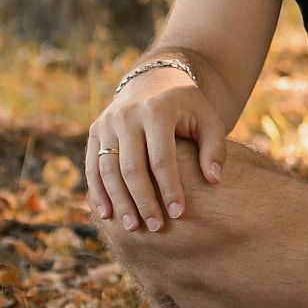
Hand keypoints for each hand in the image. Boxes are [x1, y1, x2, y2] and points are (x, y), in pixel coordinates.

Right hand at [85, 67, 227, 233]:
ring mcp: (107, 124)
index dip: (170, 188)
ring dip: (119, 201)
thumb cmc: (188, 107)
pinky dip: (98, 191)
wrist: (154, 80)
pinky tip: (108, 214)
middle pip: (132, 167)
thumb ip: (214, 149)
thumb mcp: (208, 120)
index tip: (180, 213)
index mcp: (157, 111)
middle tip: (156, 227)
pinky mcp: (95, 132)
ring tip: (133, 227)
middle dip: (144, 200)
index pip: (161, 158)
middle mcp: (127, 116)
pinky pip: (93, 166)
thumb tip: (214, 180)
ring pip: (108, 170)